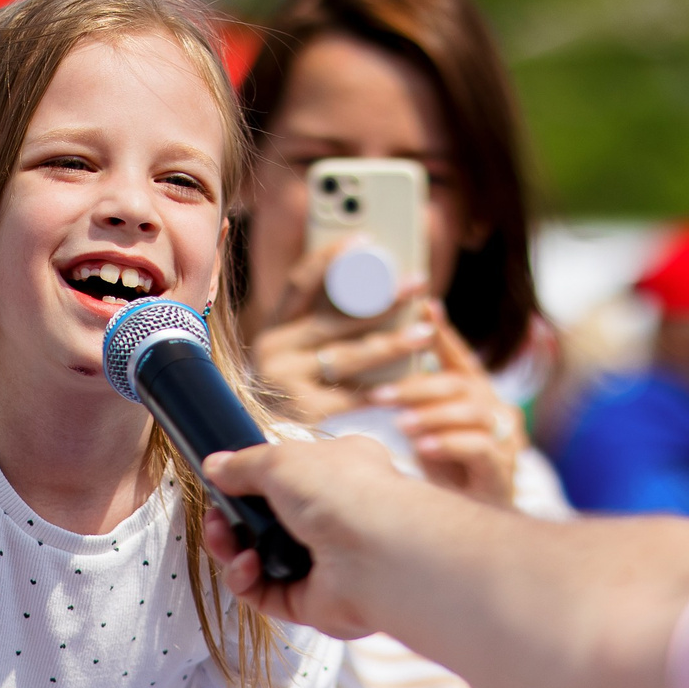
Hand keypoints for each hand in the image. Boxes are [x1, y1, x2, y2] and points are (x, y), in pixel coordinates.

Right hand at [201, 434, 452, 637]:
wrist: (378, 552)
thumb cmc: (342, 493)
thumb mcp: (282, 459)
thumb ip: (244, 464)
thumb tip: (216, 467)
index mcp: (339, 473)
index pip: (290, 476)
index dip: (254, 480)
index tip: (224, 480)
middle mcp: (334, 518)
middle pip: (267, 521)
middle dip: (232, 520)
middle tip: (215, 517)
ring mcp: (323, 563)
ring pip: (260, 559)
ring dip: (233, 549)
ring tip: (222, 537)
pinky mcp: (312, 602)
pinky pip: (265, 593)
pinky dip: (247, 580)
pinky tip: (247, 566)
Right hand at [249, 240, 432, 422]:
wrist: (263, 448)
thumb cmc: (293, 394)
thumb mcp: (296, 356)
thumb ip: (321, 328)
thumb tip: (379, 292)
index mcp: (272, 328)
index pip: (300, 282)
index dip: (331, 257)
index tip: (365, 239)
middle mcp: (272, 350)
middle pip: (335, 318)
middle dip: (382, 299)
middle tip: (417, 284)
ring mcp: (284, 381)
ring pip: (349, 355)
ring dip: (392, 342)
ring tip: (424, 331)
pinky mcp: (303, 413)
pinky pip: (355, 396)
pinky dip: (384, 388)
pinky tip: (411, 379)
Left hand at [365, 302, 522, 505]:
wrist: (472, 518)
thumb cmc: (445, 468)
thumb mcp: (427, 427)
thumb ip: (415, 398)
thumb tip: (379, 363)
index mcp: (476, 393)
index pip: (459, 357)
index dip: (442, 332)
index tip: (423, 306)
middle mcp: (495, 409)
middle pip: (458, 384)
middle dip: (416, 388)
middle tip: (379, 396)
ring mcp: (503, 439)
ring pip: (469, 412)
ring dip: (431, 416)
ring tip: (401, 424)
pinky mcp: (501, 469)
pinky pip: (478, 447)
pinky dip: (448, 444)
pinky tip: (423, 449)